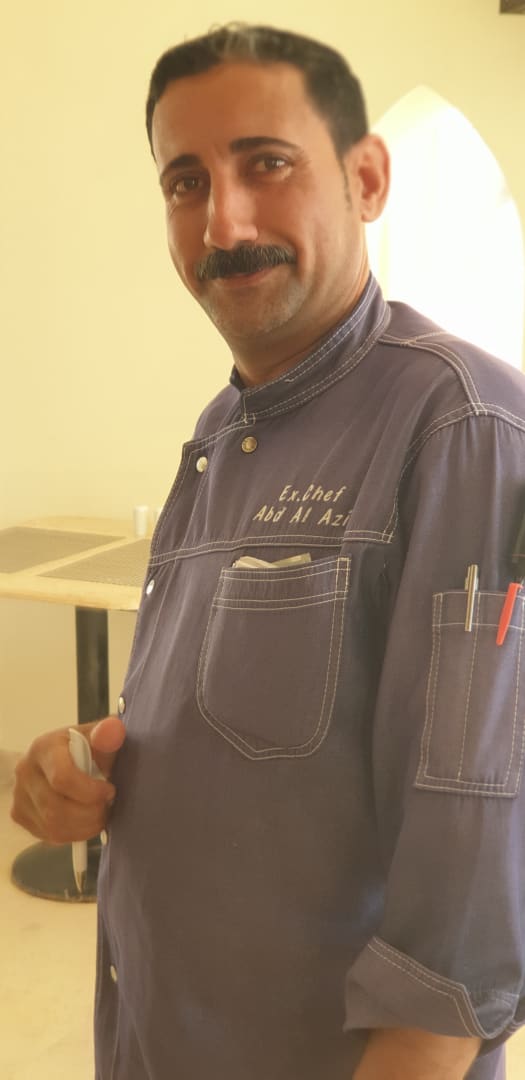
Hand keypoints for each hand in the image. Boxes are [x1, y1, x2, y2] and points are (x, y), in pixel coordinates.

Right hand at [10, 715, 125, 842]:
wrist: (72, 758)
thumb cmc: (89, 748)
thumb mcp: (101, 737)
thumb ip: (108, 733)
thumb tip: (113, 729)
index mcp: (44, 747)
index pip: (62, 778)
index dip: (91, 792)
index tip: (110, 790)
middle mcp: (26, 771)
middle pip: (56, 808)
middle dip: (90, 814)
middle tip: (108, 807)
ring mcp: (20, 795)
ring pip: (52, 826)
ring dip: (84, 827)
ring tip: (100, 815)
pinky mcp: (21, 814)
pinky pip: (48, 835)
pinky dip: (74, 834)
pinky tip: (86, 821)